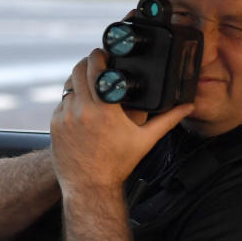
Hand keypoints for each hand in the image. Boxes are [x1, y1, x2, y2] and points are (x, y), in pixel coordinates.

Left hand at [50, 49, 192, 193]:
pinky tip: (81, 106)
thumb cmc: (117, 165)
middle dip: (86, 63)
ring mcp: (65, 117)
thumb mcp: (144, 140)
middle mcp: (82, 110)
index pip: (95, 68)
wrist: (89, 187)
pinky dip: (70, 101)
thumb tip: (186, 106)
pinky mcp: (55, 124)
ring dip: (78, 82)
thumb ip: (166, 120)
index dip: (98, 55)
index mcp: (105, 109)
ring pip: (68, 86)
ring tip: (89, 84)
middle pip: (77, 70)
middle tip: (95, 63)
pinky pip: (61, 103)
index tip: (103, 53)